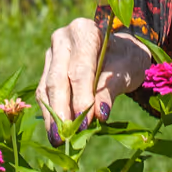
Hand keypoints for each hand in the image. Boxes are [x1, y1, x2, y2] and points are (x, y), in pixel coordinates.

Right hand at [35, 19, 156, 143]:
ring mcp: (52, 53)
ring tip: (58, 140)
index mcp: (84, 31)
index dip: (81, 98)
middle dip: (62, 110)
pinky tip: (55, 131)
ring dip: (52, 115)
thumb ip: (110, 90)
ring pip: (47, 87)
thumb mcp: (127, 71)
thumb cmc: (126, 59)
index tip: (86, 122)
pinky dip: (50, 113)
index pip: (80, 70)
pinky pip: (44, 93)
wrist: (121, 51)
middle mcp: (62, 39)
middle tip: (65, 137)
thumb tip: (100, 115)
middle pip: (58, 79)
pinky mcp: (47, 68)